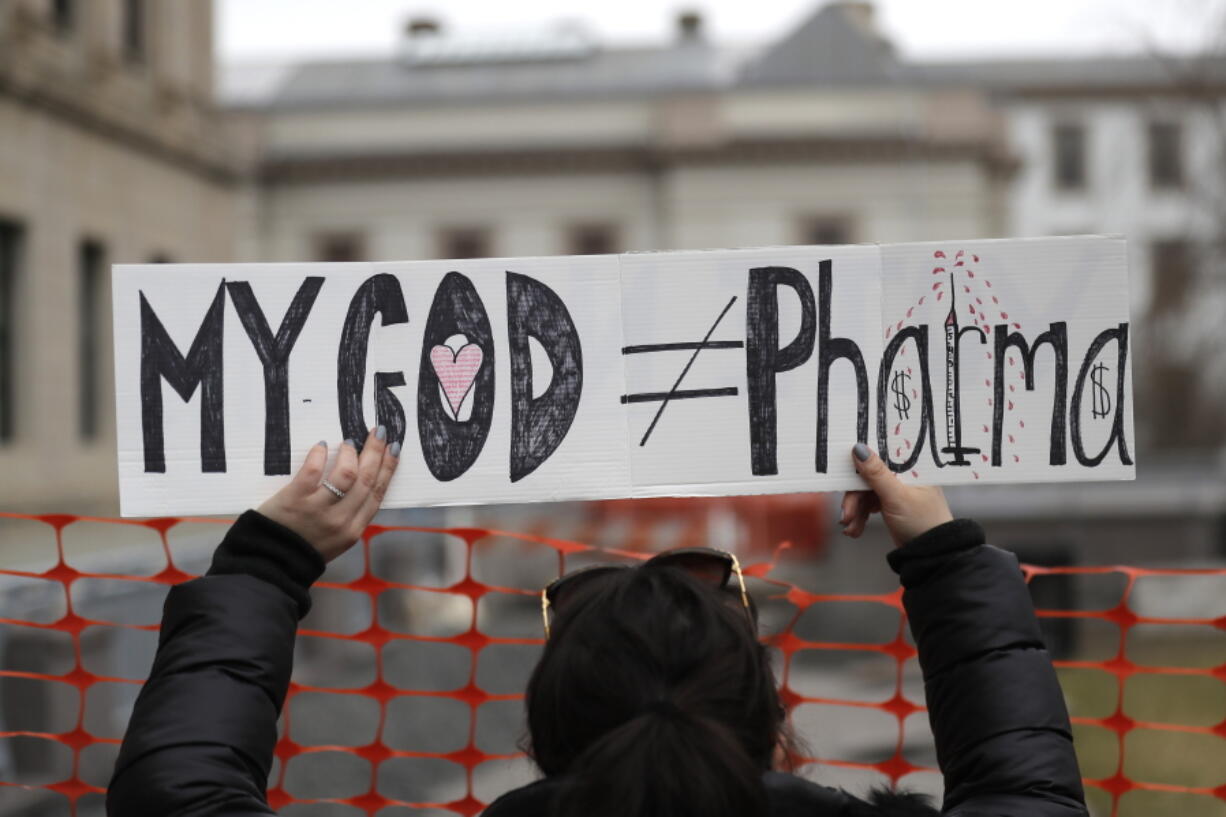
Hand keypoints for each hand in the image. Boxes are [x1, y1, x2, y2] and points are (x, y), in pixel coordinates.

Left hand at [258, 426, 400, 561]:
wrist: (271, 562)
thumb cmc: (304, 548)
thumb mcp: (337, 540)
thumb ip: (351, 516)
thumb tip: (363, 481)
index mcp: (354, 530)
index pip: (377, 493)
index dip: (388, 468)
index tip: (394, 448)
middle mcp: (341, 520)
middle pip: (366, 480)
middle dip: (376, 452)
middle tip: (379, 431)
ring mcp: (319, 509)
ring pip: (346, 474)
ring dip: (351, 453)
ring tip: (349, 442)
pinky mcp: (296, 500)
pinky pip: (313, 471)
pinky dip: (320, 455)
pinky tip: (322, 446)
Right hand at [839, 443, 952, 546]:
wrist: (930, 553)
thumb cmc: (924, 524)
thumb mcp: (897, 497)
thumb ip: (876, 473)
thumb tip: (860, 449)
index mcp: (911, 468)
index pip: (882, 454)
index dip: (862, 458)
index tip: (845, 466)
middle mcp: (903, 476)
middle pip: (868, 476)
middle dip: (854, 496)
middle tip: (847, 510)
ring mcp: (895, 491)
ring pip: (865, 492)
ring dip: (855, 509)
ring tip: (851, 524)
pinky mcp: (890, 504)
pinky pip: (868, 504)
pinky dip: (860, 516)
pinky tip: (856, 527)